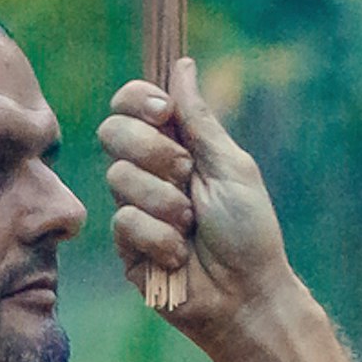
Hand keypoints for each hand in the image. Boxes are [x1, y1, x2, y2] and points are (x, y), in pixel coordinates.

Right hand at [100, 61, 294, 341]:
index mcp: (177, 146)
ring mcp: (134, 209)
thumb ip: (200, 119)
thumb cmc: (249, 232)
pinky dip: (160, 237)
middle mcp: (149, 173)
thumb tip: (182, 66)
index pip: (132, 105)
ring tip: (191, 226)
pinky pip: (124, 222)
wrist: (245, 296)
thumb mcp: (231, 166)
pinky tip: (179, 256)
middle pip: (112, 132)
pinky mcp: (126, 247)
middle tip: (186, 175)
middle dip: (151, 150)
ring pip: (117, 178)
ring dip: (164, 201)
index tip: (164, 114)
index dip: (137, 101)